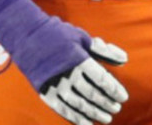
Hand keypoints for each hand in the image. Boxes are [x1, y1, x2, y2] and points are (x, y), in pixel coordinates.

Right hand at [0, 0, 128, 123]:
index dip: (114, 89)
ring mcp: (54, 84)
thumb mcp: (83, 37)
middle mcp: (67, 73)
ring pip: (78, 103)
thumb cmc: (59, 34)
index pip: (101, 78)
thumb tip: (125, 60)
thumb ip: (104, 50)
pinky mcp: (44, 91)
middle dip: (106, 102)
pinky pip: (61, 108)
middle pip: (91, 93)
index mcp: (79, 58)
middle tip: (117, 108)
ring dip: (93, 112)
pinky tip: (86, 123)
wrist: (26, 36)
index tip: (124, 97)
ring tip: (106, 118)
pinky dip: (75, 117)